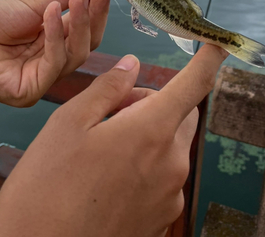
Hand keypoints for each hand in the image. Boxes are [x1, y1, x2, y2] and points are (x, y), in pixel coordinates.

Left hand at [0, 0, 113, 105]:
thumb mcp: (31, 3)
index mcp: (52, 40)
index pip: (87, 28)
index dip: (99, 7)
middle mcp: (50, 61)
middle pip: (88, 43)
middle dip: (96, 15)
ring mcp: (41, 78)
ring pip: (76, 54)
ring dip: (79, 22)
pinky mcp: (29, 91)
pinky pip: (53, 64)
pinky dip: (55, 36)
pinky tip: (51, 13)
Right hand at [0, 44, 227, 236]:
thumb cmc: (46, 187)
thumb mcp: (69, 124)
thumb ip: (108, 88)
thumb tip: (132, 65)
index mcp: (152, 132)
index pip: (194, 84)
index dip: (210, 59)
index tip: (218, 44)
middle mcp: (172, 164)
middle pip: (181, 114)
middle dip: (155, 101)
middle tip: (114, 109)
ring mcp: (170, 196)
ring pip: (171, 145)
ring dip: (149, 134)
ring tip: (104, 147)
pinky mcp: (162, 220)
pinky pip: (164, 176)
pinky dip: (147, 164)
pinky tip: (109, 177)